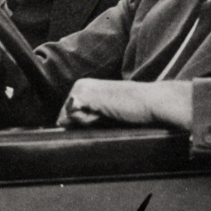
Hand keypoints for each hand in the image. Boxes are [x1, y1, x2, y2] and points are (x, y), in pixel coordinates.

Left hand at [57, 79, 191, 128]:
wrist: (150, 101)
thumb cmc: (133, 110)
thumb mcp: (104, 116)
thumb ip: (82, 119)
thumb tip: (60, 123)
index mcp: (85, 87)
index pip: (68, 117)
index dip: (83, 125)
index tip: (106, 118)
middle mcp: (80, 84)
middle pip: (66, 119)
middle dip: (83, 125)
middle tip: (109, 116)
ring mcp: (80, 89)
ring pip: (69, 120)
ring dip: (87, 124)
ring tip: (109, 115)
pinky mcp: (84, 95)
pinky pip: (74, 119)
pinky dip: (88, 121)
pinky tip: (106, 113)